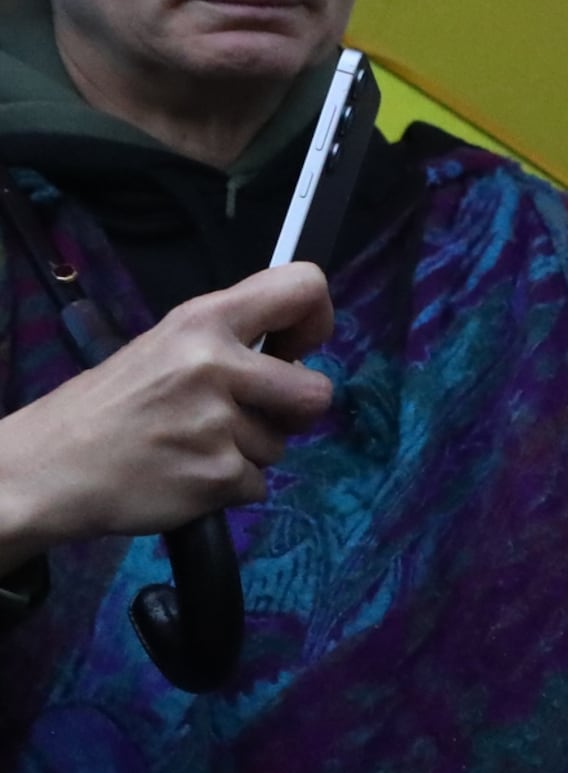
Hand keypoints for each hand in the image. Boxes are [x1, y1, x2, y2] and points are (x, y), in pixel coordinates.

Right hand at [0, 264, 335, 572]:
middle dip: (291, 412)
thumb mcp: (164, 346)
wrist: (45, 467)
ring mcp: (217, 423)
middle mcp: (215, 364)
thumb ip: (229, 341)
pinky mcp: (217, 476)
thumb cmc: (108, 406)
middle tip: (247, 415)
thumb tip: (296, 353)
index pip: (302, 286)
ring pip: (281, 444)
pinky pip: (258, 484)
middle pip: (316, 391)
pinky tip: (184, 473)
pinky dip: (227, 487)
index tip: (297, 347)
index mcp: (203, 321)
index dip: (315, 320)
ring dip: (247, 451)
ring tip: (190, 444)